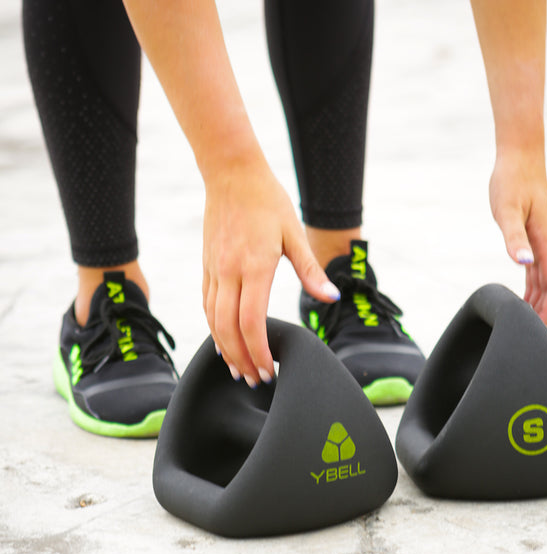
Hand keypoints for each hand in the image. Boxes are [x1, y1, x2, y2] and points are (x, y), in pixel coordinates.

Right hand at [202, 153, 338, 385]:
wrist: (231, 173)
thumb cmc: (268, 201)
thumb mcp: (295, 235)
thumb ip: (310, 271)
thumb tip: (331, 298)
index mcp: (254, 267)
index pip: (251, 322)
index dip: (258, 351)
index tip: (268, 369)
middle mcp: (229, 273)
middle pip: (228, 329)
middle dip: (241, 359)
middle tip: (255, 380)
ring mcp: (214, 270)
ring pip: (213, 321)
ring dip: (225, 349)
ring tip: (238, 370)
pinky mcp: (207, 267)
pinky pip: (207, 306)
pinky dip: (214, 329)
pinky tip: (223, 342)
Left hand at [489, 147, 546, 324]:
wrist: (518, 156)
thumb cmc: (511, 181)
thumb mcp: (506, 210)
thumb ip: (513, 238)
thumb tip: (522, 264)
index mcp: (546, 241)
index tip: (537, 328)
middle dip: (544, 312)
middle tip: (528, 334)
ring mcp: (543, 241)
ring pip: (546, 280)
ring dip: (538, 302)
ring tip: (524, 322)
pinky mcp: (534, 236)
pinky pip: (537, 269)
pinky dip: (531, 287)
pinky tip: (521, 298)